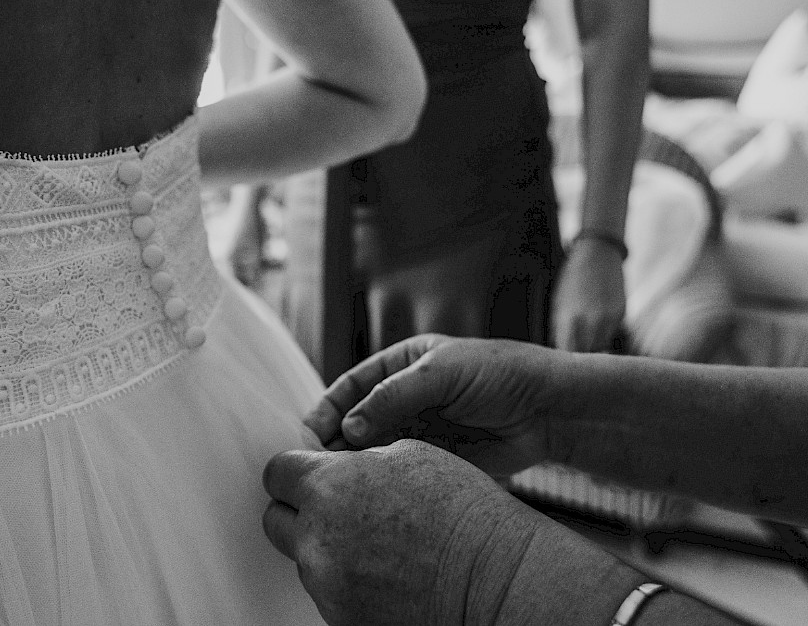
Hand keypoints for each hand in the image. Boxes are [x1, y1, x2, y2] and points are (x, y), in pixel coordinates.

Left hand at [261, 440, 543, 625]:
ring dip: (327, 548)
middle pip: (276, 520)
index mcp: (327, 487)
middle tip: (334, 510)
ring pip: (305, 559)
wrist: (494, 577)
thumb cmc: (460, 509)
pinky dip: (348, 582)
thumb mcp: (407, 455)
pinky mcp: (342, 620)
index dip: (293, 472)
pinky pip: (329, 593)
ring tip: (376, 544)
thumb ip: (355, 462)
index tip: (307, 476)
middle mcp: (315, 539)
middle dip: (299, 512)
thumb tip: (333, 465)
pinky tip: (386, 574)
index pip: (276, 473)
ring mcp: (326, 585)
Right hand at [304, 334, 560, 477]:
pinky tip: (364, 493)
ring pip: (369, 451)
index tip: (310, 432)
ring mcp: (416, 431)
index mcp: (399, 366)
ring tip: (333, 483)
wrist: (548, 409)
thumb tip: (348, 428)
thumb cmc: (499, 373)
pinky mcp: (431, 460)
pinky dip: (376, 482)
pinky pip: (394, 471)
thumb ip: (393, 396)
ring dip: (350, 466)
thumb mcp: (441, 372)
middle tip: (313, 465)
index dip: (327, 408)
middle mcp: (401, 399)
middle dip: (331, 442)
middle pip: (353, 421)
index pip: (350, 387)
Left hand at [550, 242, 625, 352]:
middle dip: (580, 357)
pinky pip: (612, 333)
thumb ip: (559, 330)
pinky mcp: (622, 314)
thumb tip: (559, 351)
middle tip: (573, 360)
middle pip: (588, 354)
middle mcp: (593, 322)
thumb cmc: (570, 279)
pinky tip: (596, 326)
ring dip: (593, 347)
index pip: (568, 353)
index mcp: (571, 320)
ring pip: (602, 346)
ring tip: (584, 343)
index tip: (561, 365)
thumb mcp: (557, 304)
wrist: (598, 254)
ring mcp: (610, 318)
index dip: (565, 361)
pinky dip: (603, 334)